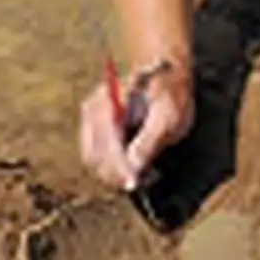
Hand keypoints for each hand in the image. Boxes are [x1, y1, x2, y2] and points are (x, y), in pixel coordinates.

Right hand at [79, 60, 194, 190]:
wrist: (164, 75)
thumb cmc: (169, 95)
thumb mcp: (169, 117)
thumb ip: (149, 142)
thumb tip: (133, 169)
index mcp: (110, 103)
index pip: (106, 145)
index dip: (119, 169)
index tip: (134, 184)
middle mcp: (93, 110)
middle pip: (94, 157)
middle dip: (116, 175)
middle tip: (142, 182)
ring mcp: (90, 118)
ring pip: (92, 160)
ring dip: (113, 174)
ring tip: (141, 175)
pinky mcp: (92, 127)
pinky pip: (94, 155)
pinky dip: (111, 166)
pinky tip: (132, 167)